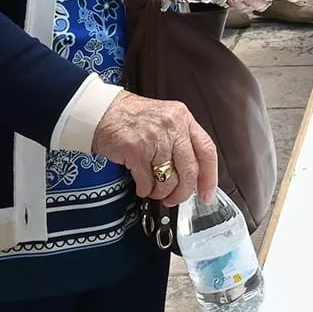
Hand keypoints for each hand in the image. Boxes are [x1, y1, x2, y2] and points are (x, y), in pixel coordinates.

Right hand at [90, 91, 217, 205]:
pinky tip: (141, 185)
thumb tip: (193, 175)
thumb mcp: (165, 119)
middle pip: (190, 170)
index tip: (207, 194)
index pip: (207, 150)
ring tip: (153, 189)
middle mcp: (173, 126)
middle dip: (183, 192)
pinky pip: (147, 182)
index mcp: (183, 118)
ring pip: (169, 180)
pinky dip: (145, 189)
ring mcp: (155, 138)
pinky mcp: (136, 151)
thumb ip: (181, 141)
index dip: (210, 177)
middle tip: (174, 199)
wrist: (102, 112)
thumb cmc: (132, 118)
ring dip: (161, 192)